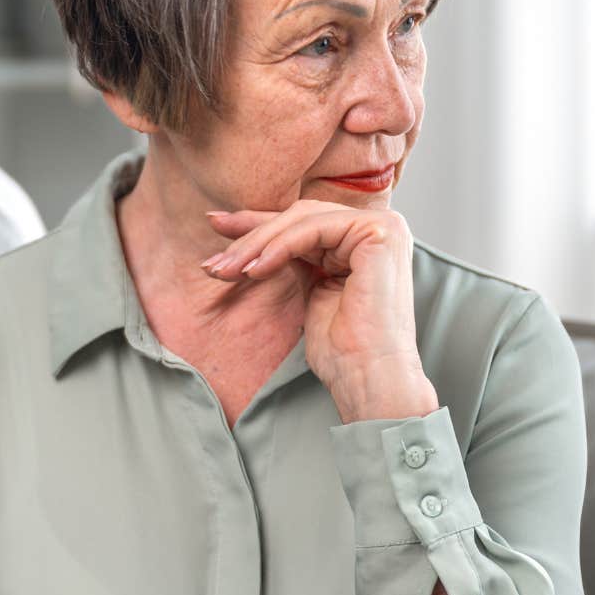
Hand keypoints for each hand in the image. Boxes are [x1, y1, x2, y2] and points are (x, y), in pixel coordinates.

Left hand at [203, 201, 437, 421]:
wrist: (369, 378)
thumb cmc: (343, 350)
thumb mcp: (309, 290)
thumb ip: (294, 257)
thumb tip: (252, 239)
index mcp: (363, 239)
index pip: (301, 221)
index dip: (255, 225)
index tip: (215, 225)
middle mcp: (378, 226)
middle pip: (299, 216)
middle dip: (249, 236)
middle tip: (212, 264)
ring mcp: (382, 227)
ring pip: (301, 220)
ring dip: (256, 245)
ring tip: (225, 272)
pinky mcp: (378, 234)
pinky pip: (313, 230)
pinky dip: (279, 248)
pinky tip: (255, 270)